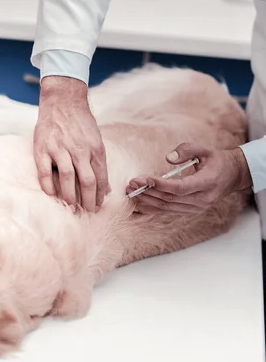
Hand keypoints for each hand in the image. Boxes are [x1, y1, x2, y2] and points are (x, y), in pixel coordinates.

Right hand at [34, 76, 109, 211]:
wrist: (62, 100)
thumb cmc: (80, 123)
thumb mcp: (96, 140)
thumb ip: (99, 164)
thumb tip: (106, 189)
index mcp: (95, 148)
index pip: (100, 178)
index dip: (100, 195)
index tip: (98, 206)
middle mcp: (79, 149)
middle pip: (87, 181)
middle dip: (88, 201)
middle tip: (86, 212)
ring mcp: (60, 148)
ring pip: (68, 178)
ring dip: (70, 196)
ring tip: (71, 206)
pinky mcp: (43, 148)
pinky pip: (45, 172)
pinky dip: (48, 186)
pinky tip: (51, 194)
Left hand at [125, 143, 251, 213]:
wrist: (231, 176)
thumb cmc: (216, 160)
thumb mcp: (205, 149)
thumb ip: (187, 149)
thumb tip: (168, 158)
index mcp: (207, 183)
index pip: (181, 188)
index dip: (162, 185)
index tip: (146, 178)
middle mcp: (201, 199)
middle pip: (170, 199)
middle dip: (148, 191)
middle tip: (131, 184)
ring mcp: (195, 207)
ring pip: (166, 207)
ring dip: (146, 200)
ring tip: (130, 192)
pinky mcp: (188, 210)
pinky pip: (167, 211)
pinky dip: (151, 208)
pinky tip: (137, 204)